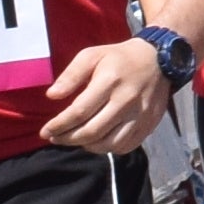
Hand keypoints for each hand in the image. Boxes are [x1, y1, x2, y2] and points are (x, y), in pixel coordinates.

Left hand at [37, 38, 167, 152]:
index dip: (59, 125)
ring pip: (109, 144)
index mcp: (110, 81)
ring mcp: (140, 115)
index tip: (45, 131)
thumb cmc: (118, 58)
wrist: (158, 60)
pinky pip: (125, 146)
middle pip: (92, 131)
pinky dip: (107, 148)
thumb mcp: (91, 55)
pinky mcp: (149, 124)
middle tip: (55, 138)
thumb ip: (71, 75)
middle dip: (68, 139)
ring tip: (74, 139)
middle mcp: (126, 101)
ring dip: (86, 146)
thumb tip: (51, 95)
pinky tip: (97, 141)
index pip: (79, 112)